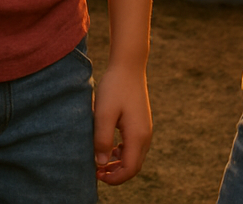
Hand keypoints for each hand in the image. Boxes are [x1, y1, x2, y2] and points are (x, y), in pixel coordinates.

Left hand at [93, 62, 151, 184]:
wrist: (128, 65)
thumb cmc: (114, 87)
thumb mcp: (103, 114)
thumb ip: (102, 140)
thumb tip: (101, 163)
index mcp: (137, 135)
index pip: (130, 169)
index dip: (114, 178)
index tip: (97, 174)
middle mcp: (145, 135)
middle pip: (134, 166)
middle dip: (116, 174)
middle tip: (97, 171)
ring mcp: (145, 128)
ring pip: (135, 157)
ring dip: (120, 164)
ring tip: (101, 161)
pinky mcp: (141, 122)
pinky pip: (135, 146)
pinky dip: (123, 153)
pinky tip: (111, 147)